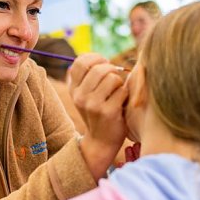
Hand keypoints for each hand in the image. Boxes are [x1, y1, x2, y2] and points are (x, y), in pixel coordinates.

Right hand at [69, 53, 128, 177]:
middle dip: (112, 70)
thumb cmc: (98, 113)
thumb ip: (87, 77)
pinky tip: (122, 103)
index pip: (80, 62)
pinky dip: (125, 94)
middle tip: (116, 79)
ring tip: (118, 92)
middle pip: (99, 68)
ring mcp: (93, 104)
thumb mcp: (86, 96)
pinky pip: (122, 91)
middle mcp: (80, 96)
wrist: (101, 141)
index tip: (104, 63)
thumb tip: (95, 57)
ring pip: (112, 78)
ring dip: (119, 83)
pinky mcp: (107, 112)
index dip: (95, 58)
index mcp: (74, 90)